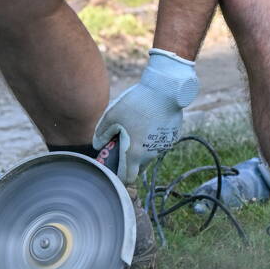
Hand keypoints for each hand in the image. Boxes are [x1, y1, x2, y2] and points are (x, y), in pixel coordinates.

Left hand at [92, 48, 199, 183]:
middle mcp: (150, 154)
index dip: (119, 177)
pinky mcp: (171, 137)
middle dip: (129, 162)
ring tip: (134, 128)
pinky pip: (157, 143)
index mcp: (134, 153)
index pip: (128, 178)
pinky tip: (147, 122)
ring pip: (148, 154)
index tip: (113, 168)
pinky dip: (151, 138)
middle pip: (138, 167)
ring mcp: (162, 146)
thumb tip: (98, 145)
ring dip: (140, 148)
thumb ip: (102, 133)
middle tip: (121, 145)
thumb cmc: (136, 103)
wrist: (166, 90)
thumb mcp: (112, 115)